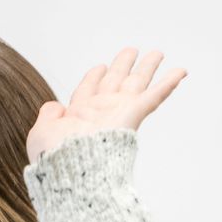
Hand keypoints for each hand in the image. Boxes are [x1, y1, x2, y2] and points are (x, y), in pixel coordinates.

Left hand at [26, 47, 186, 162]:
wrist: (69, 172)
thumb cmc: (53, 159)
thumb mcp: (41, 133)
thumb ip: (48, 116)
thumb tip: (55, 106)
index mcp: (80, 115)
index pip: (89, 90)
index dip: (94, 76)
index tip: (101, 66)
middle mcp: (101, 112)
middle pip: (116, 81)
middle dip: (123, 65)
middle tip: (132, 50)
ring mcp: (118, 113)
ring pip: (136, 83)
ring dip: (147, 67)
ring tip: (157, 53)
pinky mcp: (132, 116)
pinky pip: (153, 96)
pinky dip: (167, 84)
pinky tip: (180, 71)